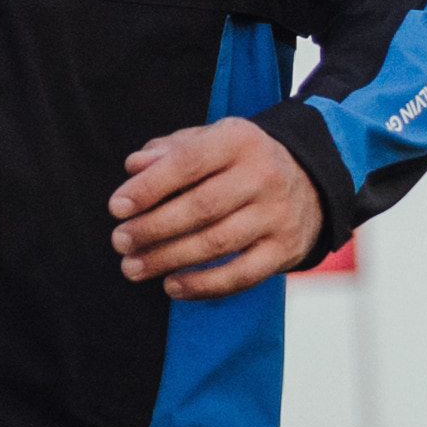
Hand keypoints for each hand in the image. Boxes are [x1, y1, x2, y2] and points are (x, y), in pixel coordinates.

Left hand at [106, 118, 328, 302]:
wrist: (309, 181)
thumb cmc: (239, 162)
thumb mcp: (209, 141)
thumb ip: (169, 151)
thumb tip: (134, 167)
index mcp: (239, 140)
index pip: (189, 162)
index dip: (149, 187)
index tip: (117, 208)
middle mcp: (263, 175)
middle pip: (201, 207)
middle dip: (153, 228)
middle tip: (120, 241)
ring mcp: (277, 214)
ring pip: (217, 243)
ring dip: (169, 259)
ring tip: (133, 267)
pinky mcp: (286, 249)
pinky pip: (241, 275)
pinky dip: (203, 285)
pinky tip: (172, 286)